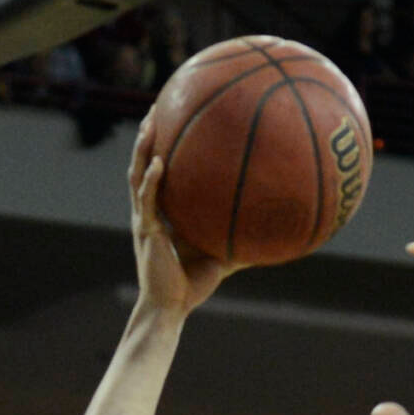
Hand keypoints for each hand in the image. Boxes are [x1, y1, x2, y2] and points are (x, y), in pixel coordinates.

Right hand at [127, 116, 229, 321]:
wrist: (171, 308)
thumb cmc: (193, 285)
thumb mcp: (223, 255)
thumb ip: (241, 240)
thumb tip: (275, 235)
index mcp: (164, 213)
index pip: (159, 173)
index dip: (162, 147)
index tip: (173, 120)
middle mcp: (150, 211)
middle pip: (143, 164)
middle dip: (148, 136)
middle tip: (157, 107)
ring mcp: (145, 220)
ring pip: (137, 175)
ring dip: (142, 148)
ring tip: (149, 123)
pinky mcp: (147, 231)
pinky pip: (148, 199)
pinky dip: (151, 180)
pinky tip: (158, 163)